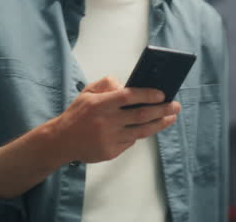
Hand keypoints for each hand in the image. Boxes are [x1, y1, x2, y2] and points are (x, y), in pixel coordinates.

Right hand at [52, 76, 180, 162]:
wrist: (61, 141)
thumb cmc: (77, 114)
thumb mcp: (87, 92)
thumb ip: (107, 84)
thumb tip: (126, 85)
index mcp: (100, 104)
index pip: (128, 96)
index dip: (147, 94)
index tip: (162, 93)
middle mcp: (106, 122)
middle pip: (140, 115)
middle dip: (162, 109)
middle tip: (175, 105)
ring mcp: (109, 138)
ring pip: (141, 131)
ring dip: (159, 123)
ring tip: (171, 117)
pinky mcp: (110, 152)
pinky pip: (131, 141)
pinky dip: (140, 133)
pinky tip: (148, 127)